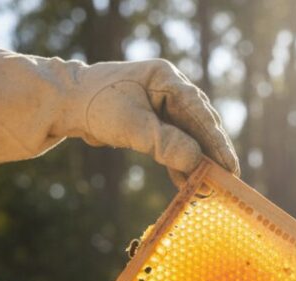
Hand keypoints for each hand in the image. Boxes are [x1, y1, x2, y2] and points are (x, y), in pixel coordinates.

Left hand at [62, 58, 239, 184]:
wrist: (66, 103)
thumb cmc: (96, 106)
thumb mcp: (131, 125)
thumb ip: (164, 142)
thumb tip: (196, 162)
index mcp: (166, 78)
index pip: (199, 112)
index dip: (216, 142)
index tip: (230, 167)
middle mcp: (170, 89)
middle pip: (200, 124)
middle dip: (212, 153)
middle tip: (228, 180)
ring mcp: (164, 105)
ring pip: (190, 136)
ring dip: (198, 161)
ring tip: (209, 187)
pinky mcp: (156, 121)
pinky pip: (176, 143)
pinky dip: (181, 162)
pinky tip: (186, 181)